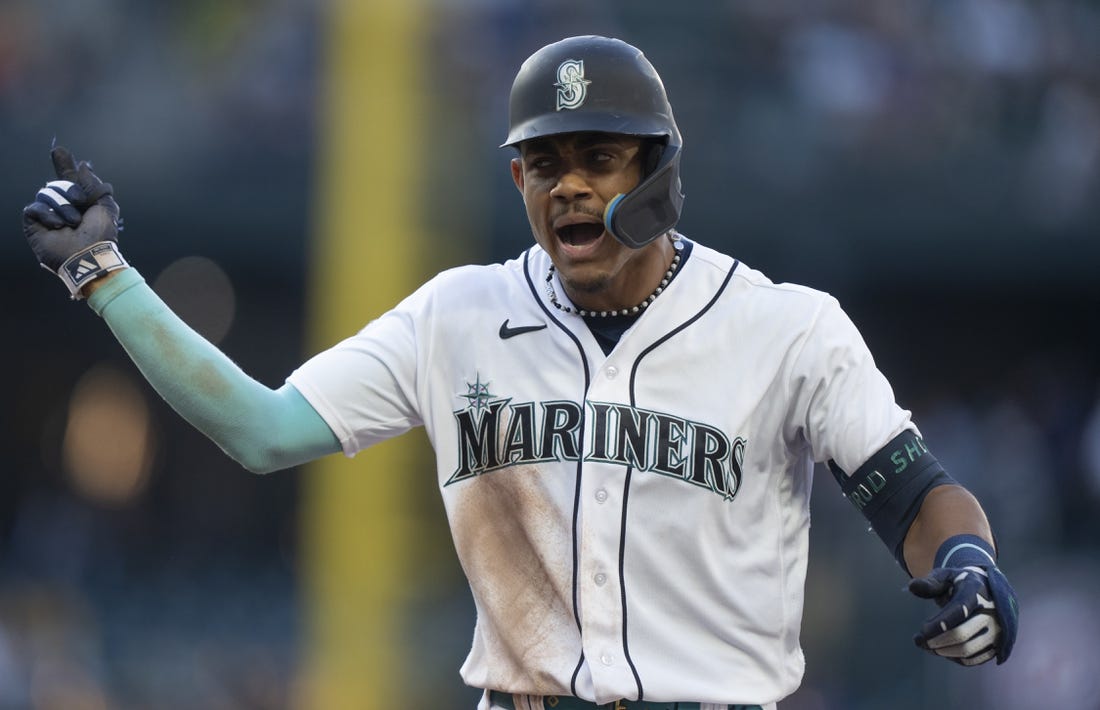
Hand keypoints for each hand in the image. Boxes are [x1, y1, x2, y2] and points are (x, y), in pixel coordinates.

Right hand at [22, 145, 125, 297]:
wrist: (88, 255)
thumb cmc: (101, 235)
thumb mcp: (104, 206)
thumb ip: (94, 185)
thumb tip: (83, 166)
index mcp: (80, 203)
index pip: (68, 179)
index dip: (64, 165)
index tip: (59, 151)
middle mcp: (63, 207)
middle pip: (57, 184)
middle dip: (70, 190)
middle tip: (80, 202)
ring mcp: (48, 216)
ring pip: (45, 193)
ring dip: (62, 206)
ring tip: (73, 222)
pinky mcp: (34, 226)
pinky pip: (33, 207)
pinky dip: (47, 214)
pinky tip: (58, 226)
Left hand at [909, 563, 1018, 665]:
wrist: (985, 591)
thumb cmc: (959, 583)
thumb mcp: (945, 576)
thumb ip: (930, 583)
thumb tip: (912, 586)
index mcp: (976, 591)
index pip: (959, 610)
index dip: (940, 623)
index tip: (922, 630)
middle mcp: (991, 612)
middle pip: (962, 634)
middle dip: (936, 640)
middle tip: (919, 641)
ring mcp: (996, 630)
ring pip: (967, 650)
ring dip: (943, 651)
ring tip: (927, 645)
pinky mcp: (995, 645)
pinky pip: (973, 659)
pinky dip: (954, 658)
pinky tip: (941, 650)